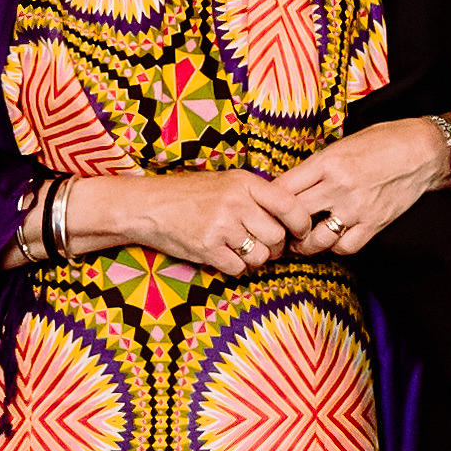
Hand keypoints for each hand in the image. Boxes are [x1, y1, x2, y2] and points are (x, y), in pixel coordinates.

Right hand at [61, 172, 295, 273]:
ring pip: (260, 256)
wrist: (148, 205)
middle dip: (275, 247)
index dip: (302, 223)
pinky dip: (234, 268)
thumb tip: (290, 220)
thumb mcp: (226, 183)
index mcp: (244, 182)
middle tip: (263, 246)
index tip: (300, 232)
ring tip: (239, 249)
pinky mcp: (207, 248)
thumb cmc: (190, 195)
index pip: (289, 205)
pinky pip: (238, 268)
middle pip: (277, 236)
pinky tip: (222, 256)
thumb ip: (257, 196)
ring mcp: (221, 226)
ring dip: (254, 259)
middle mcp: (235, 202)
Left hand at [274, 117, 450, 261]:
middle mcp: (338, 186)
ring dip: (305, 244)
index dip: (268, 201)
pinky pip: (346, 246)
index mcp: (327, 162)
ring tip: (300, 242)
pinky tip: (333, 241)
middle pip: (294, 215)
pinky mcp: (375, 223)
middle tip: (277, 230)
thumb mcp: (343, 144)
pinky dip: (336, 247)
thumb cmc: (383, 141)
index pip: (282, 188)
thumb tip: (291, 183)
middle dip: (281, 226)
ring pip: (316, 239)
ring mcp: (357, 207)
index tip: (265, 207)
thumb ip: (317, 165)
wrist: (423, 149)